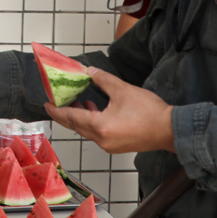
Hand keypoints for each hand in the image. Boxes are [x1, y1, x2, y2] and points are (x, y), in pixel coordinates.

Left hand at [44, 67, 174, 153]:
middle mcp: (101, 139)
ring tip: (78, 102)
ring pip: (86, 131)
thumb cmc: (150, 112)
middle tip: (56, 103)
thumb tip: (90, 72)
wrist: (170, 130)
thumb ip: (103, 80)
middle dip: (65, 114)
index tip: (46, 104)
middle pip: (76, 126)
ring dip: (79, 117)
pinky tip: (95, 110)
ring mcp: (109, 145)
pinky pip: (97, 134)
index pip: (71, 117)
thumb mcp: (123, 90)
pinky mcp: (116, 146)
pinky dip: (91, 122)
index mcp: (100, 126)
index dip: (57, 110)